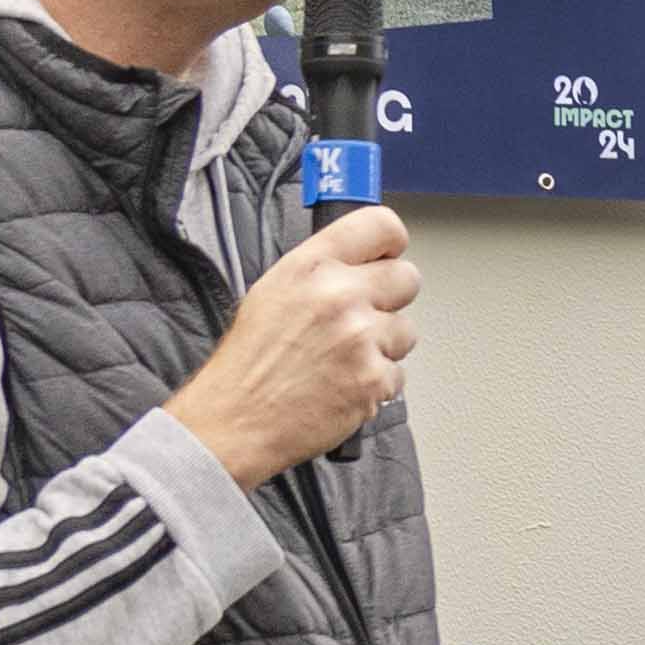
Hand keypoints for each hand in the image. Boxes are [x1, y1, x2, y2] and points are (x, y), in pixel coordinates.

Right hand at [166, 204, 420, 487]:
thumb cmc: (249, 361)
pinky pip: (398, 374)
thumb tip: (362, 263)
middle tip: (365, 316)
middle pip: (408, 277)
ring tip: (343, 359)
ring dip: (384, 345)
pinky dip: (377, 383)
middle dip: (392, 298)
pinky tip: (343, 385)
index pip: (382, 226)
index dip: (390, 243)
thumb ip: (322, 271)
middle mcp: (340, 295)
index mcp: (311, 265)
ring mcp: (361, 338)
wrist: (236, 418)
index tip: (386, 256)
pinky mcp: (374, 379)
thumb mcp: (273, 291)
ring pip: (406, 330)